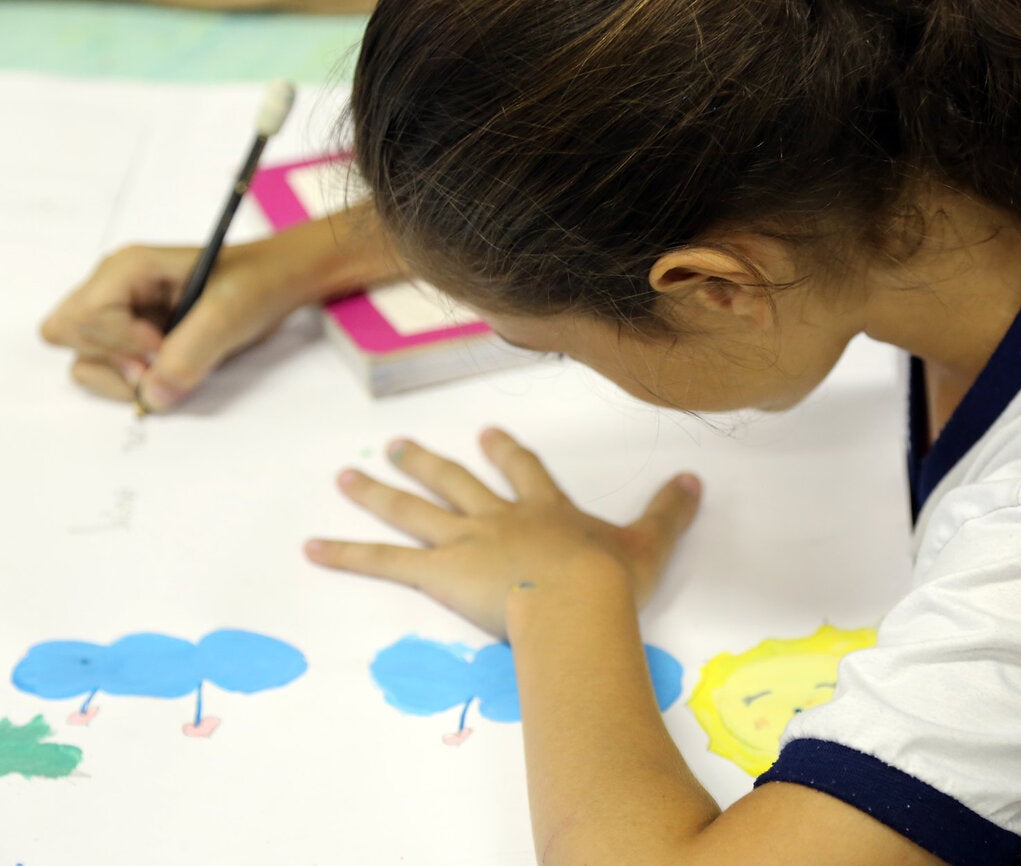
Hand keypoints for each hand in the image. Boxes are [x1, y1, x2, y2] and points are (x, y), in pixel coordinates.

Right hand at [41, 243, 301, 408]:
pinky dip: (130, 382)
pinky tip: (169, 372)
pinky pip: (108, 370)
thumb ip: (190, 354)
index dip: (122, 343)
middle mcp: (112, 289)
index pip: (84, 316)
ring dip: (118, 377)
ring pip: (82, 358)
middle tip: (159, 365)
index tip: (163, 348)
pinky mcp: (132, 340)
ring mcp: (119, 316)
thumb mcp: (229, 315)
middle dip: (111, 360)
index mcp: (127, 268)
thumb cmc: (255, 285)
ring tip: (167, 372)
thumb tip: (150, 397)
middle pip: (66, 334)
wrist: (277, 285)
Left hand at [305, 430, 702, 637]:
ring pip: (414, 511)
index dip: (505, 453)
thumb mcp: (650, 541)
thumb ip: (670, 510)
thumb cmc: (612, 578)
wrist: (578, 598)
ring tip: (346, 476)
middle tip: (397, 445)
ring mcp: (464, 542)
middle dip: (427, 463)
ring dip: (379, 492)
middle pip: (455, 482)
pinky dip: (347, 555)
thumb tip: (696, 480)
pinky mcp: (437, 572)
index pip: (522, 472)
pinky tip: (311, 548)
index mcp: (544, 511)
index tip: (489, 434)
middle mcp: (498, 518)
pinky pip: (385, 561)